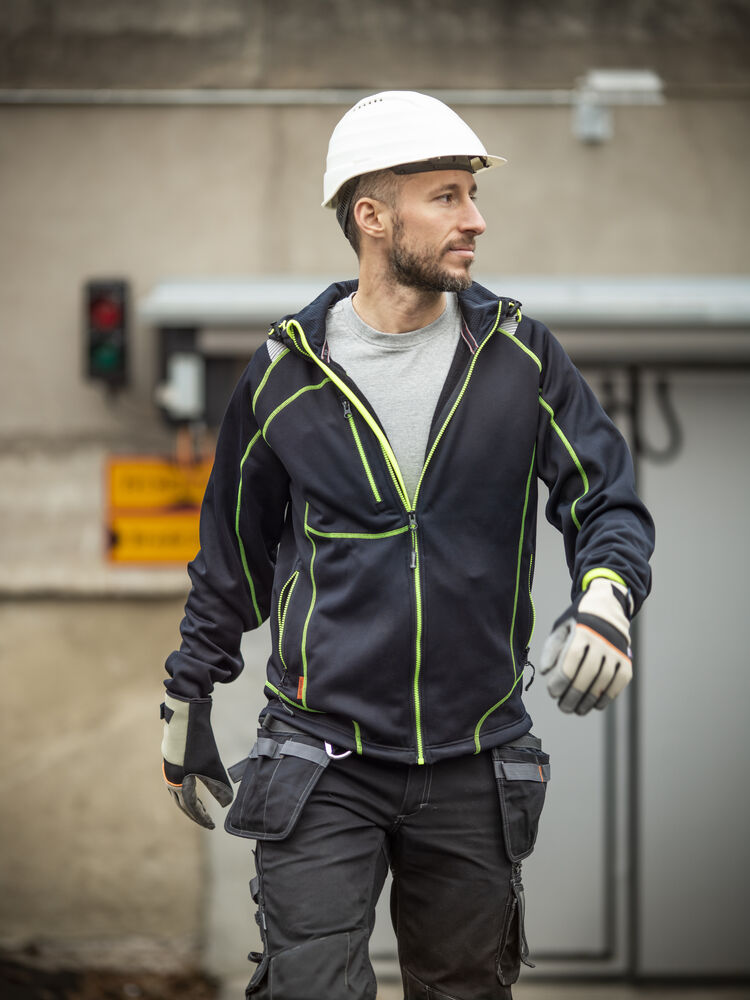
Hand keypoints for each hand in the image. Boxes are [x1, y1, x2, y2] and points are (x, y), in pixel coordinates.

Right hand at [161, 694, 232, 827]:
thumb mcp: (212, 766)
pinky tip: (194, 783)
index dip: (203, 817)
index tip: (213, 825)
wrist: (185, 715)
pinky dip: (186, 786)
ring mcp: (170, 767)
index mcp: (178, 784)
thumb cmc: (197, 742)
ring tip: (201, 806)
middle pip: (182, 803)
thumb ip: (219, 786)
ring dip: (189, 801)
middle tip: (207, 820)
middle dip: (195, 813)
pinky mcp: (173, 757)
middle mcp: (170, 777)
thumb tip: (226, 803)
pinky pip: (177, 779)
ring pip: (178, 791)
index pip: (191, 808)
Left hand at [539, 578, 632, 714]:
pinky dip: (607, 697)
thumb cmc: (578, 622)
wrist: (607, 610)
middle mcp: (602, 640)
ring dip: (589, 700)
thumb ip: (551, 649)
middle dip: (573, 695)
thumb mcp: (561, 628)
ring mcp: (616, 651)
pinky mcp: (626, 660)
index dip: (561, 680)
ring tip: (577, 710)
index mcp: (582, 631)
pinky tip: (595, 705)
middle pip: (587, 674)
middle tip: (563, 707)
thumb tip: (545, 672)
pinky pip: (618, 683)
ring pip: (603, 681)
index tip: (552, 692)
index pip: (571, 660)